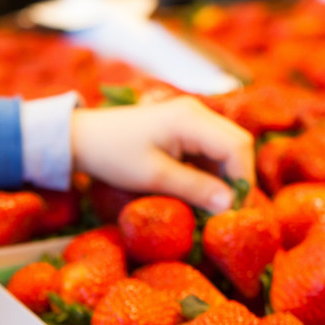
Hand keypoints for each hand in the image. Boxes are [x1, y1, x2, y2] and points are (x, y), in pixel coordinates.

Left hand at [71, 96, 253, 213]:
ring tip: (207, 207)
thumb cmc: (113, 155)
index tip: (233, 210)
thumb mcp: (154, 177)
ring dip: (220, 178)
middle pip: (236, 145)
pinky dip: (207, 173)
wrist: (82, 138)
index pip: (237, 146)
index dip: (242, 178)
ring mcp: (191, 119)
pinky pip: (207, 152)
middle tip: (223, 212)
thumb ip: (194, 188)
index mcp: (192, 118)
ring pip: (223, 150)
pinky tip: (195, 194)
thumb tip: (230, 204)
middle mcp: (198, 112)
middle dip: (235, 179)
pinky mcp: (183, 130)